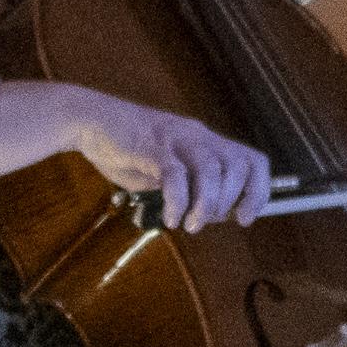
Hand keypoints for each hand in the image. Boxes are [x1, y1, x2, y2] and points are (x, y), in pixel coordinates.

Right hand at [0, 81, 273, 228]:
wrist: (89, 121)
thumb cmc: (128, 150)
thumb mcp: (165, 169)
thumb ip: (189, 187)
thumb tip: (213, 216)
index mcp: (206, 141)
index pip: (252, 160)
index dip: (258, 191)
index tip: (245, 218)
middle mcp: (197, 136)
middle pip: (238, 165)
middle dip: (229, 201)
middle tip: (206, 222)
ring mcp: (175, 140)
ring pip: (211, 171)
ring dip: (206, 205)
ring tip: (190, 224)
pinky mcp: (151, 147)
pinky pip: (176, 176)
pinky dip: (178, 202)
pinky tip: (170, 217)